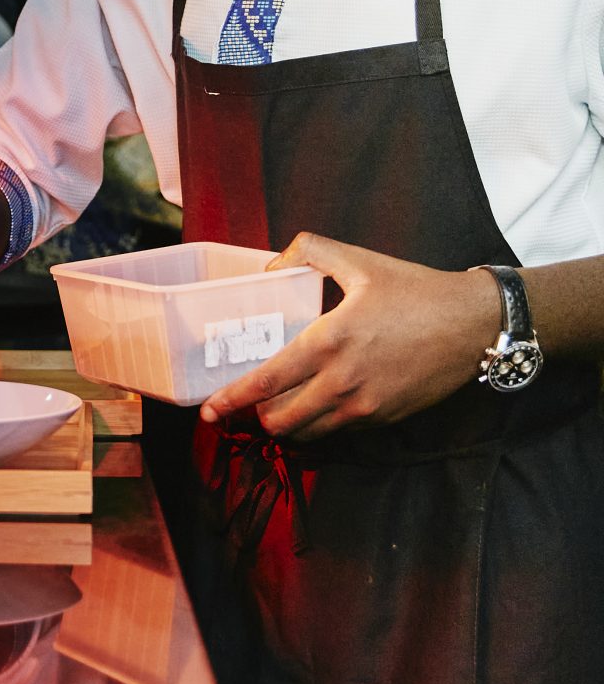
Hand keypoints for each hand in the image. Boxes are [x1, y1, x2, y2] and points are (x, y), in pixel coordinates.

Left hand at [198, 232, 499, 441]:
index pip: (268, 381)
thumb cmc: (414, 289)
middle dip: (257, 416)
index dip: (234, 399)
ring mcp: (366, 406)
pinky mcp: (386, 418)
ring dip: (287, 424)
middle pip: (283, 420)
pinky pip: (340, 429)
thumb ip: (308, 252)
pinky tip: (316, 403)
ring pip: (310, 431)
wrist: (475, 324)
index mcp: (329, 342)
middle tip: (245, 403)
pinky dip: (320, 423)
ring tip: (276, 405)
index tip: (208, 410)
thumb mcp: (358, 260)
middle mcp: (343, 381)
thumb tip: (271, 266)